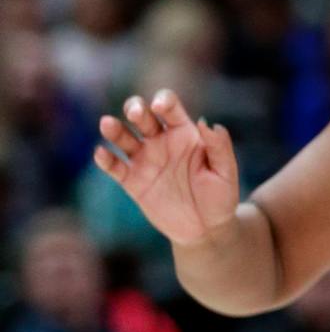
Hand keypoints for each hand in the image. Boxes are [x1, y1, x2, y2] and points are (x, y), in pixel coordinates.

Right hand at [93, 90, 240, 247]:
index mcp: (183, 133)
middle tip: (136, 114)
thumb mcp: (226, 172)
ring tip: (108, 124)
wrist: (207, 229)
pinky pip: (114, 166)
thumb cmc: (220, 197)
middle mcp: (160, 141)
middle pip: (141, 115)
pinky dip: (105, 159)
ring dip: (114, 129)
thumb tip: (208, 123)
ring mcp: (144, 159)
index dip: (163, 101)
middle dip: (135, 108)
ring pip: (122, 137)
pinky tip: (101, 154)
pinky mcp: (132, 180)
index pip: (170, 107)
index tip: (161, 107)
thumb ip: (220, 147)